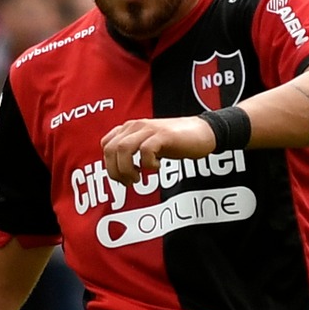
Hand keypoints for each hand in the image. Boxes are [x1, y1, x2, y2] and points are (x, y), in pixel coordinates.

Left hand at [100, 116, 215, 186]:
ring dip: (127, 169)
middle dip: (116, 171)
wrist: (202, 132)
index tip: (122, 177)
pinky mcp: (163, 136)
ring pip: (123, 149)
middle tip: (129, 182)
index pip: (106, 145)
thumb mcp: (148, 145)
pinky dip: (148, 164)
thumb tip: (119, 171)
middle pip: (111, 149)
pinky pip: (145, 151)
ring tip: (139, 178)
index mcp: (130, 128)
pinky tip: (157, 168)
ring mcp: (149, 129)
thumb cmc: (175, 141)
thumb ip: (133, 152)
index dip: (110, 164)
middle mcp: (136, 126)